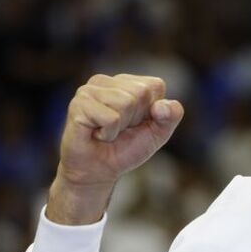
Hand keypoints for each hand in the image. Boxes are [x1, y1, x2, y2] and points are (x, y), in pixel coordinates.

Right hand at [47, 74, 183, 224]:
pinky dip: (109, 134)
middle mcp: (106, 81)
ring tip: (107, 131)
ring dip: (121, 127)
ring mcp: (89, 90)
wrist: (98, 171)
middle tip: (120, 129)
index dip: (153, 111)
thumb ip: (172, 115)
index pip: (155, 86)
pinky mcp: (78, 104)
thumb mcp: (159, 132)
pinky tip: (97, 135)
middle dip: (136, 118)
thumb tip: (160, 106)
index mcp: (127, 82)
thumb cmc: (127, 148)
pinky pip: (111, 118)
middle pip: (141, 92)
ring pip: (126, 103)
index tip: (136, 123)